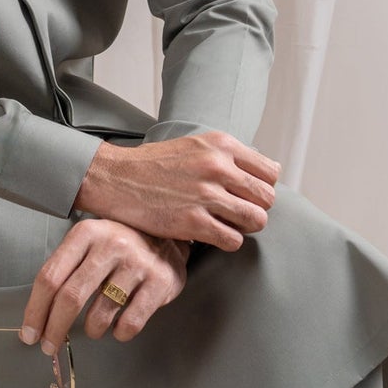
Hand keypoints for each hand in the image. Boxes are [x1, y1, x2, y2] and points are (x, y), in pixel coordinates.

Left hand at [18, 219, 190, 355]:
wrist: (167, 236)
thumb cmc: (118, 245)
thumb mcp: (89, 243)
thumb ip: (65, 269)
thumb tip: (37, 316)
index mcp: (86, 234)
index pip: (50, 276)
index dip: (35, 310)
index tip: (29, 334)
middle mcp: (110, 245)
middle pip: (70, 297)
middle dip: (54, 329)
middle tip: (48, 346)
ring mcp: (137, 263)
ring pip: (100, 315)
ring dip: (91, 331)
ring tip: (93, 328)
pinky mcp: (159, 282)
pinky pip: (130, 323)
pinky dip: (119, 334)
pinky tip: (118, 327)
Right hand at [73, 131, 280, 250]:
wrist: (116, 178)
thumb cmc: (156, 164)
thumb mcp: (195, 145)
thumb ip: (229, 155)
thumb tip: (271, 171)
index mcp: (220, 145)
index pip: (270, 172)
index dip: (263, 187)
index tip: (248, 194)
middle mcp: (217, 166)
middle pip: (267, 198)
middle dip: (256, 208)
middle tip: (238, 212)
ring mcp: (205, 195)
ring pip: (256, 220)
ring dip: (244, 227)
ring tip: (227, 224)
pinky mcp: (192, 222)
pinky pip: (233, 241)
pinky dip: (227, 242)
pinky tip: (212, 234)